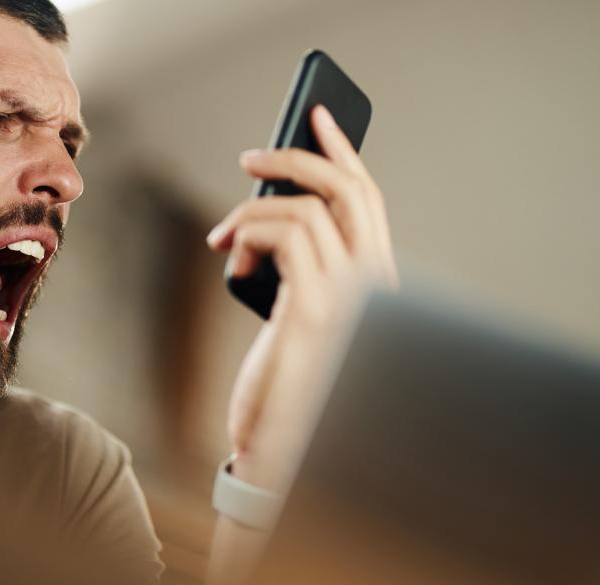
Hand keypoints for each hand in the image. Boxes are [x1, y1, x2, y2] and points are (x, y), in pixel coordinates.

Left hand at [207, 104, 398, 490]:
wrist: (281, 451)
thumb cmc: (286, 389)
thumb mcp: (298, 315)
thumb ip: (302, 266)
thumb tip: (274, 208)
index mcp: (377, 287)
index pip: (370, 201)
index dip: (344, 153)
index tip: (317, 117)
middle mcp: (375, 287)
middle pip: (349, 190)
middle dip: (300, 156)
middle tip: (252, 152)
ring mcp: (351, 298)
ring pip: (304, 208)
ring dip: (252, 210)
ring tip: (223, 237)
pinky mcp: (315, 310)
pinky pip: (281, 235)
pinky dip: (247, 235)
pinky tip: (230, 261)